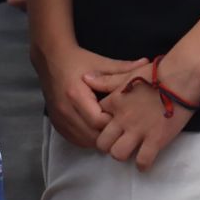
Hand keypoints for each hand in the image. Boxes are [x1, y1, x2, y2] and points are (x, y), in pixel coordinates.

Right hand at [32, 38, 147, 148]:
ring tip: (112, 130)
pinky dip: (88, 139)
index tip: (126, 117)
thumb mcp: (100, 63)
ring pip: (84, 141)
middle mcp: (66, 110)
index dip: (114, 123)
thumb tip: (148, 65)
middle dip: (109, 135)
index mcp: (76, 95)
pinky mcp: (56, 124)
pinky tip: (97, 130)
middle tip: (123, 128)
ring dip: (99, 139)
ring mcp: (59, 119)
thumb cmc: (77, 60)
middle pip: (92, 136)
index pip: (99, 121)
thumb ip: (123, 69)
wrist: (51, 58)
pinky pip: (75, 140)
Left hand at [86, 60, 199, 170]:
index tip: (109, 126)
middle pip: (102, 142)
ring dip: (122, 154)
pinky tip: (144, 162)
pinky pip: (142, 161)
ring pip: (118, 154)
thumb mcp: (127, 74)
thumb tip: (85, 78)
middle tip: (116, 142)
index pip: (96, 119)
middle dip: (107, 145)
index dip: (101, 124)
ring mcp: (139, 131)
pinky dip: (142, 164)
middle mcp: (123, 119)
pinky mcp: (156, 139)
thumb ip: (107, 80)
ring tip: (130, 151)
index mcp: (115, 102)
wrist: (181, 77)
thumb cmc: (157, 73)